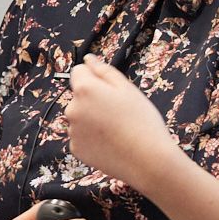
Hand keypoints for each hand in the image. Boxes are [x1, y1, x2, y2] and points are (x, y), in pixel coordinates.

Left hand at [66, 54, 178, 189]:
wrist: (146, 160)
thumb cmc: (141, 121)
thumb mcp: (127, 88)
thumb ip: (104, 71)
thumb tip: (89, 59)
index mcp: (84, 89)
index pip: (78, 72)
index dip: (95, 77)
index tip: (111, 89)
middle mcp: (72, 109)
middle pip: (79, 96)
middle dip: (93, 99)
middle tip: (119, 111)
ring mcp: (72, 131)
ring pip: (81, 117)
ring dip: (92, 119)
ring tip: (117, 129)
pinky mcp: (76, 149)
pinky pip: (82, 136)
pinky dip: (92, 138)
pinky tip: (111, 142)